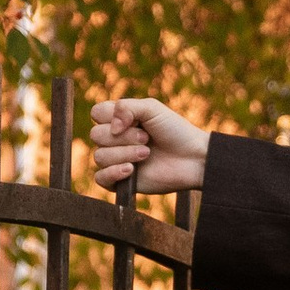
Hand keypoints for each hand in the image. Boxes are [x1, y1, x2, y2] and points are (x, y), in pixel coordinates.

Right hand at [86, 97, 208, 194]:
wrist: (192, 158)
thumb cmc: (175, 131)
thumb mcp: (152, 108)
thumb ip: (126, 107)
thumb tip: (112, 127)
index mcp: (119, 119)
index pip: (96, 113)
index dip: (111, 116)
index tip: (134, 120)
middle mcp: (115, 139)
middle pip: (96, 135)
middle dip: (124, 137)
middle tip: (147, 139)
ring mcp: (116, 160)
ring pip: (100, 156)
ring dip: (125, 153)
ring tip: (147, 153)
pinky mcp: (121, 182)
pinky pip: (100, 178)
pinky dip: (114, 173)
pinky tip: (131, 170)